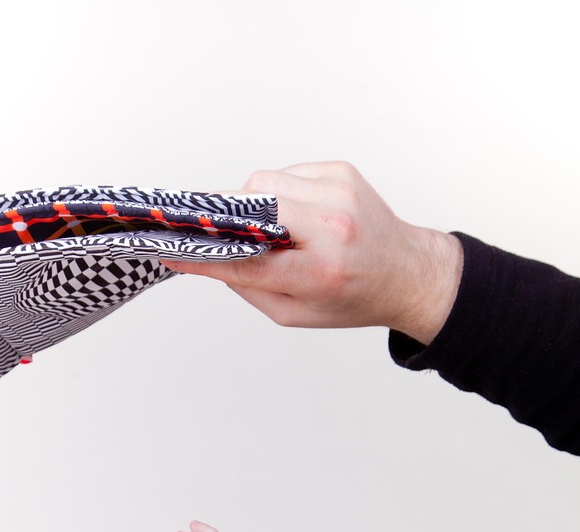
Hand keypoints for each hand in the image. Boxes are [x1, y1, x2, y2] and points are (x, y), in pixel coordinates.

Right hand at [166, 161, 462, 344]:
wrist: (406, 273)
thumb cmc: (351, 298)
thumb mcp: (294, 312)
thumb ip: (247, 285)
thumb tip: (202, 258)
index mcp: (321, 270)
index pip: (248, 259)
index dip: (206, 254)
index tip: (174, 250)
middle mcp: (332, 224)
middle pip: (252, 204)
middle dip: (226, 217)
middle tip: (213, 232)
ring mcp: (338, 191)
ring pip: (264, 182)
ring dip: (252, 204)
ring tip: (263, 229)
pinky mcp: (340, 170)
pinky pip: (287, 174)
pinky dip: (278, 193)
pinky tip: (291, 215)